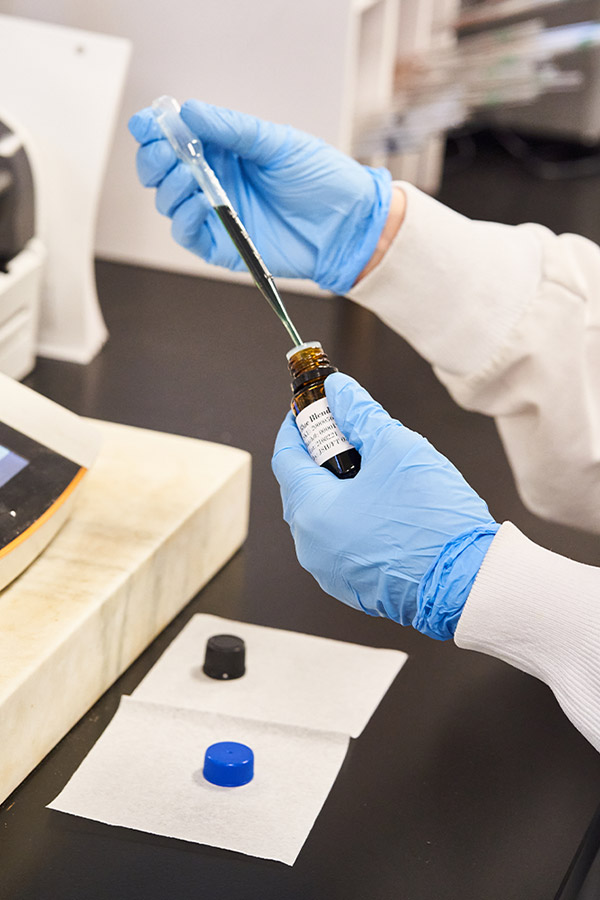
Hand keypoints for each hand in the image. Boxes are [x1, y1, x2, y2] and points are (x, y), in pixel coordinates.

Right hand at [128, 101, 391, 293]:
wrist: (346, 225)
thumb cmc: (320, 180)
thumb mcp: (276, 143)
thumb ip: (231, 129)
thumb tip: (189, 111)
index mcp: (223, 149)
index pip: (175, 136)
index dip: (153, 129)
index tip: (147, 124)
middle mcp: (213, 180)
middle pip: (161, 169)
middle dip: (154, 158)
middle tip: (164, 151)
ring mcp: (215, 213)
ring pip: (167, 200)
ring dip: (168, 186)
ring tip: (186, 177)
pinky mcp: (220, 245)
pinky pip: (186, 233)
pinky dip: (182, 217)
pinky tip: (196, 203)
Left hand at [272, 373, 498, 638]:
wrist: (469, 583)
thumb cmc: (434, 522)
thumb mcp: (397, 449)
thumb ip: (360, 415)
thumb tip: (339, 392)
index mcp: (312, 512)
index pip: (286, 456)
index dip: (297, 425)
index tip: (310, 407)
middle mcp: (311, 547)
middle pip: (301, 486)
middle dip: (320, 454)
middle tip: (347, 431)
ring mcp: (329, 572)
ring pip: (321, 516)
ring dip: (337, 487)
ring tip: (372, 467)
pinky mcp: (352, 586)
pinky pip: (338, 542)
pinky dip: (349, 518)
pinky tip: (380, 504)